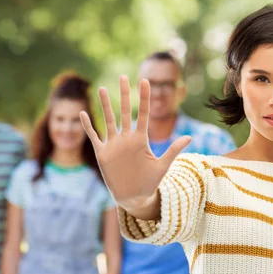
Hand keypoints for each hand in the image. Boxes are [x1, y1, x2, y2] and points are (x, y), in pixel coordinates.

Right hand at [80, 76, 190, 213]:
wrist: (134, 197)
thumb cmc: (149, 182)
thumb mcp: (162, 166)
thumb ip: (173, 150)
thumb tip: (189, 137)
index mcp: (140, 139)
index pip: (142, 114)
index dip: (144, 98)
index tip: (145, 81)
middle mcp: (126, 139)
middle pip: (124, 112)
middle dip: (124, 95)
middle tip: (123, 76)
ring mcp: (114, 145)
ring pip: (109, 120)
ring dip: (106, 105)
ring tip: (103, 88)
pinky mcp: (103, 154)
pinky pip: (94, 137)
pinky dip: (88, 126)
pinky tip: (83, 113)